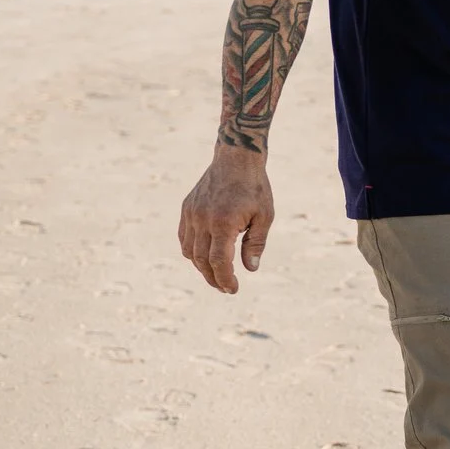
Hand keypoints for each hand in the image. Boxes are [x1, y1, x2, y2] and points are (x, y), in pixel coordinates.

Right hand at [178, 144, 275, 293]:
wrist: (235, 159)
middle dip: (213, 278)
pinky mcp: (186, 209)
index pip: (219, 261)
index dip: (225, 279)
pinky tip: (205, 257)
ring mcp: (191, 214)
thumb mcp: (265, 216)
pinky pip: (184, 238)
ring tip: (217, 275)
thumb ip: (256, 243)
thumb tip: (250, 269)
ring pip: (190, 251)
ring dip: (201, 267)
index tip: (233, 289)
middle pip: (202, 260)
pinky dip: (192, 252)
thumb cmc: (255, 187)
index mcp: (224, 223)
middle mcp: (202, 220)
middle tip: (226, 288)